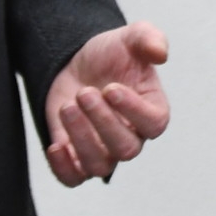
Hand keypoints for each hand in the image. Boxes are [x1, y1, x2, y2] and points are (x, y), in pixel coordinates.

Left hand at [45, 22, 172, 184]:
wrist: (78, 64)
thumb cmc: (111, 56)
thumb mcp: (130, 38)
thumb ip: (149, 39)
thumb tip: (160, 53)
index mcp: (152, 110)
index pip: (154, 124)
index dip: (133, 110)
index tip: (111, 88)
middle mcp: (132, 135)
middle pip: (127, 149)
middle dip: (102, 122)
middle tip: (84, 93)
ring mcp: (105, 150)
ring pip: (100, 165)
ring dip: (82, 139)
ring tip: (68, 106)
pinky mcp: (77, 157)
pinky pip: (74, 178)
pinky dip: (63, 169)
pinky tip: (55, 145)